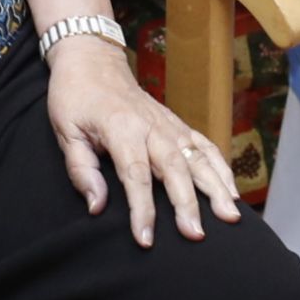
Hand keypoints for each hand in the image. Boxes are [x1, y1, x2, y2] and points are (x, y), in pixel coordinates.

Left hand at [46, 33, 240, 245]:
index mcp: (121, 129)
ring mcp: (169, 124)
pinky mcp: (177, 124)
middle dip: (188, 204)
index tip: (145, 238)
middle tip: (196, 235)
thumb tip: (97, 207)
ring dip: (217, 188)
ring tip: (231, 216)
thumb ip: (81, 170)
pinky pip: (205, 146)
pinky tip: (233, 191)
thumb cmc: (75, 97)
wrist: (92, 60)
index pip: (135, 175)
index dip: (142, 209)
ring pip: (198, 157)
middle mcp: (151, 126)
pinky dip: (221, 167)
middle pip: (175, 169)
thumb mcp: (66, 131)